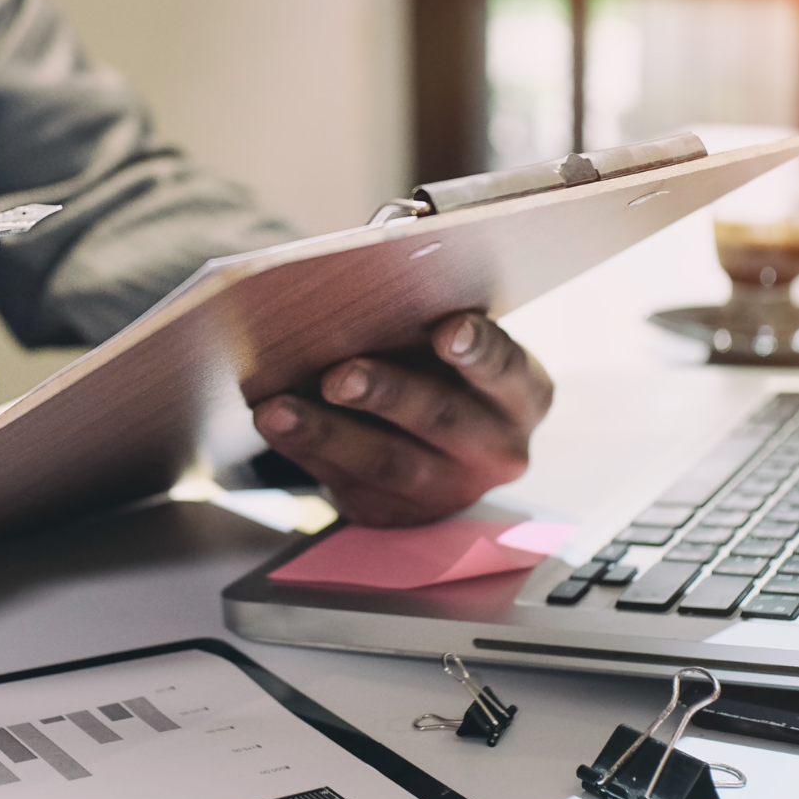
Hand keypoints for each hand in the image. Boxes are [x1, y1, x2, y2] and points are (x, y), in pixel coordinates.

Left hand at [250, 313, 552, 526]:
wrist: (433, 441)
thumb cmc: (439, 368)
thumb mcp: (450, 343)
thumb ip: (426, 318)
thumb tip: (362, 284)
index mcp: (522, 394)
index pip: (505, 369)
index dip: (478, 350)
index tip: (447, 329)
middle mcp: (496, 449)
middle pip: (439, 418)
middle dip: (386, 394)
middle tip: (339, 375)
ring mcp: (448, 490)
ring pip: (386, 463)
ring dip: (327, 433)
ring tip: (279, 410)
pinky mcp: (397, 514)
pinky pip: (348, 484)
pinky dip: (306, 451)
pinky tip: (275, 426)